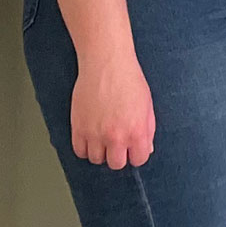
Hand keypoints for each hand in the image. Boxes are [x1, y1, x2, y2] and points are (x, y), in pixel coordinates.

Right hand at [72, 48, 156, 168]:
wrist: (106, 62)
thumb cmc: (128, 79)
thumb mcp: (147, 105)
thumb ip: (147, 130)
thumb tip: (145, 149)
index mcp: (136, 131)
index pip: (138, 160)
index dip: (136, 154)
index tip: (132, 148)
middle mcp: (116, 136)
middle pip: (116, 164)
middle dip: (118, 155)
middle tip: (116, 143)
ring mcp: (95, 133)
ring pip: (96, 160)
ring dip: (100, 151)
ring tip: (102, 137)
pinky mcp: (78, 127)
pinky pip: (79, 151)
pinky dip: (84, 147)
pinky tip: (90, 137)